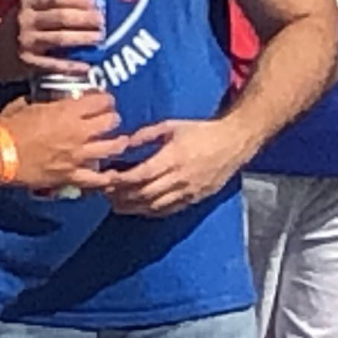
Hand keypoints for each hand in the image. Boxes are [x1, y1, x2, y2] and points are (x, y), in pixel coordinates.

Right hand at [0, 0, 102, 82]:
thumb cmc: (17, 27)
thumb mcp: (27, 9)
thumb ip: (50, 6)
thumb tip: (88, 5)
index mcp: (27, 3)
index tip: (96, 2)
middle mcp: (26, 20)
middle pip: (61, 17)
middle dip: (85, 19)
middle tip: (102, 22)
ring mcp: (26, 41)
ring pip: (60, 38)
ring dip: (83, 38)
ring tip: (99, 38)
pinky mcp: (27, 62)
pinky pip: (53, 64)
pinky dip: (71, 66)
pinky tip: (86, 66)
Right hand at [0, 90, 123, 191]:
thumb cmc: (7, 128)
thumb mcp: (25, 105)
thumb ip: (43, 103)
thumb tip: (46, 102)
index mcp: (66, 111)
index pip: (100, 101)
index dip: (106, 99)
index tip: (105, 100)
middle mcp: (78, 132)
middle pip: (110, 122)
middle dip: (113, 119)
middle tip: (112, 119)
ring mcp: (77, 155)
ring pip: (111, 148)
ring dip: (118, 143)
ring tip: (120, 142)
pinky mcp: (71, 176)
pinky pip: (96, 179)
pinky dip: (106, 177)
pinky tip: (111, 175)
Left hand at [104, 118, 253, 217]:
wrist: (233, 143)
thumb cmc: (201, 131)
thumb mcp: (171, 126)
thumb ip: (146, 134)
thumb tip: (124, 143)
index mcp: (173, 158)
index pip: (141, 175)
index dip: (120, 180)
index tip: (106, 179)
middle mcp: (180, 178)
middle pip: (144, 193)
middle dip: (121, 196)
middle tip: (104, 193)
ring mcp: (188, 191)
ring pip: (154, 205)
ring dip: (132, 207)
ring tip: (116, 204)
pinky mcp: (195, 199)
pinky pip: (169, 210)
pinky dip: (150, 211)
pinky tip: (139, 208)